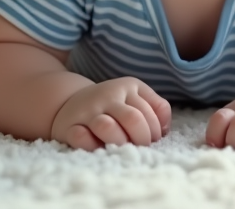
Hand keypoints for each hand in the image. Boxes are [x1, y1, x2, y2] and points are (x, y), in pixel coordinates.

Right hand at [50, 77, 170, 150]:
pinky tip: (97, 147)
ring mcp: (88, 110)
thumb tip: (164, 130)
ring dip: (119, 143)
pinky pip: (81, 138)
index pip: (150, 112)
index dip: (155, 132)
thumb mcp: (136, 97)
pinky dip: (91, 146)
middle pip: (133, 120)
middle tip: (139, 148)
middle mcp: (108, 95)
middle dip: (142, 140)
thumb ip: (156, 108)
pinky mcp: (69, 125)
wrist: (70, 101)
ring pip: (108, 127)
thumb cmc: (112, 105)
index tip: (151, 140)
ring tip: (122, 148)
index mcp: (128, 86)